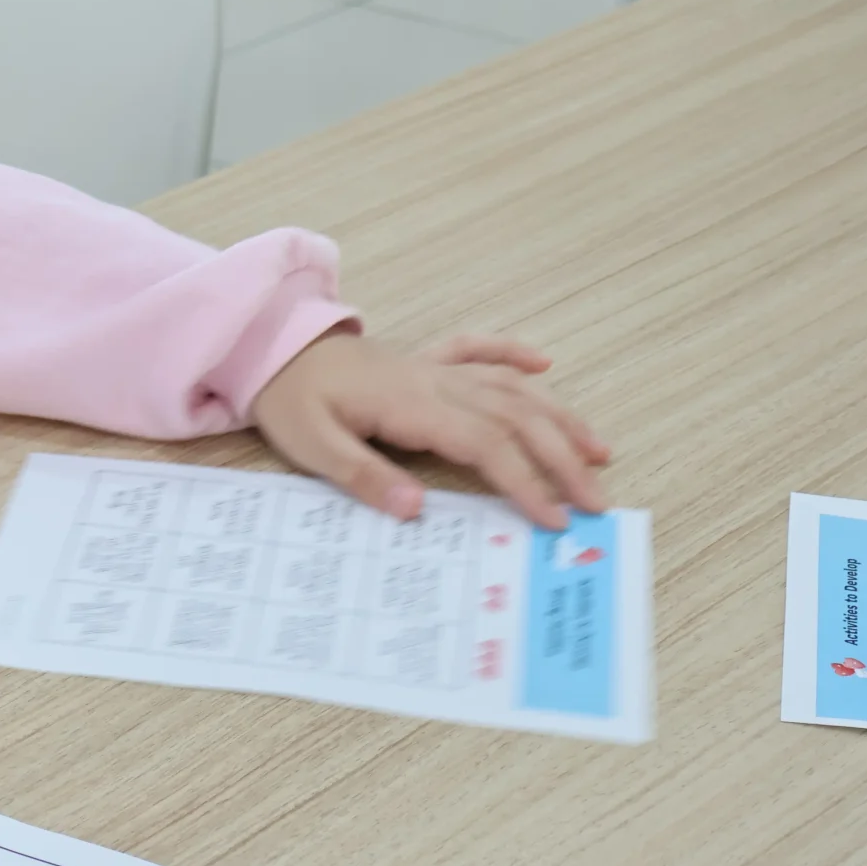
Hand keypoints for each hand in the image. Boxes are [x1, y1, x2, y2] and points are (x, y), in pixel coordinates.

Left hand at [252, 330, 610, 528]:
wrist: (269, 347)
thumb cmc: (290, 401)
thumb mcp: (312, 447)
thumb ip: (363, 476)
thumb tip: (415, 508)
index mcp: (413, 406)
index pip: (487, 446)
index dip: (526, 482)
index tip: (554, 518)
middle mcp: (436, 382)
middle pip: (516, 418)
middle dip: (562, 459)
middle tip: (596, 500)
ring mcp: (432, 367)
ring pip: (512, 387)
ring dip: (557, 415)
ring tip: (597, 449)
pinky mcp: (422, 359)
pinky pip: (477, 348)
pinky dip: (512, 352)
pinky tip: (543, 359)